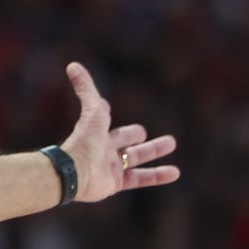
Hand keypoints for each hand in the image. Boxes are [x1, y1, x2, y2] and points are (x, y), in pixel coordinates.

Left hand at [60, 62, 179, 201]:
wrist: (75, 172)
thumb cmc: (84, 140)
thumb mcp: (92, 111)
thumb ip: (85, 89)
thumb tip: (73, 65)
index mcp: (97, 133)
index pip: (106, 121)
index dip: (107, 114)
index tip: (108, 108)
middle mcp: (103, 150)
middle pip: (125, 141)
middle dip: (137, 136)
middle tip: (147, 132)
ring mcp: (110, 167)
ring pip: (136, 159)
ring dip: (154, 152)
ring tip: (171, 144)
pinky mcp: (115, 183)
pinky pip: (139, 178)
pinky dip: (157, 176)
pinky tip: (175, 172)